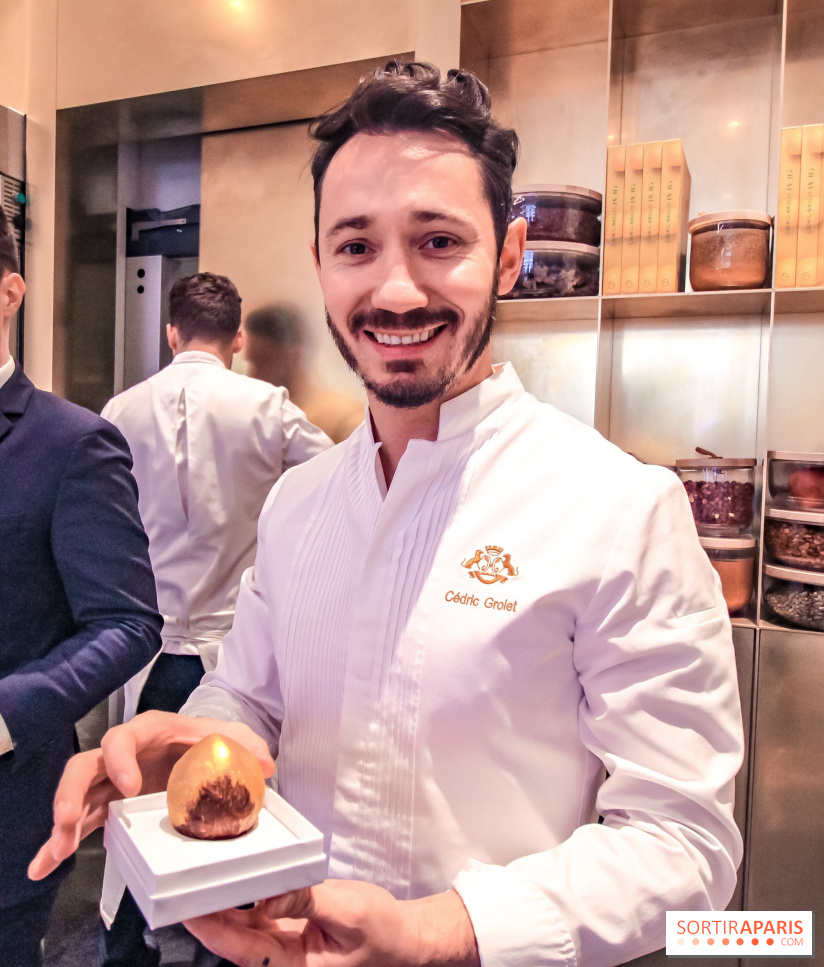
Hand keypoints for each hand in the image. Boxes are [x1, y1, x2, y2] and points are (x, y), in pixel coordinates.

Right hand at [28, 710, 274, 880]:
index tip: (129, 786)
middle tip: (68, 820)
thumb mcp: (232, 738)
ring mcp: (112, 783)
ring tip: (53, 853)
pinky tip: (43, 865)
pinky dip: (60, 843)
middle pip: (85, 765)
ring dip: (62, 824)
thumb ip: (248, 745)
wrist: (204, 753)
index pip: (123, 737)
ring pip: (77, 797)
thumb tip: (266, 763)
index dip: (120, 758)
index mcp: (149, 733)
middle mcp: (123, 757)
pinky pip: (81, 823)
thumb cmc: (210, 741)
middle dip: (72, 791)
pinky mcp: (109, 807)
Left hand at [184, 880, 479, 966]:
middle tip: (185, 880)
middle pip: (234, 937)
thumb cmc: (382, 933)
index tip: (187, 907)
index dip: (211, 927)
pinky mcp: (289, 930)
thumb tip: (268, 895)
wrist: (404, 939)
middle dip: (210, 910)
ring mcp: (283, 946)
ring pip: (243, 926)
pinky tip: (239, 876)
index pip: (240, 948)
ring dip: (226, 902)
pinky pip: (260, 915)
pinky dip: (248, 896)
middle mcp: (281, 960)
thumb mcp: (347, 911)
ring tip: (205, 873)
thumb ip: (306, 901)